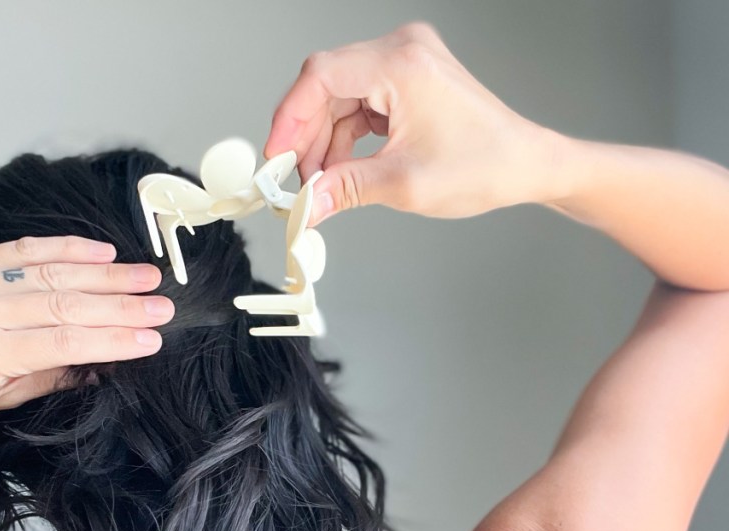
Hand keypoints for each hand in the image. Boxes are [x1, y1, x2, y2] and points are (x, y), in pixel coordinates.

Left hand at [0, 236, 173, 428]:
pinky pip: (26, 250)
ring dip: (105, 274)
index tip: (151, 337)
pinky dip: (68, 249)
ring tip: (146, 277)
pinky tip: (103, 253)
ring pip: (52, 272)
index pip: (64, 341)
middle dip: (120, 304)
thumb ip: (56, 374)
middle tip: (161, 304)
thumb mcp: (1, 399)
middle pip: (65, 303)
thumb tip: (110, 360)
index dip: (113, 338)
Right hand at [266, 22, 564, 223]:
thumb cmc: (486, 164)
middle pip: (326, 85)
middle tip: (293, 178)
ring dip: (323, 140)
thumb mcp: (403, 183)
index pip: (321, 76)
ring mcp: (406, 61)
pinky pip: (358, 102)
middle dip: (306, 136)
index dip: (289, 118)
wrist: (527, 165)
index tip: (277, 157)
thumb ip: (344, 190)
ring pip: (338, 96)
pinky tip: (340, 167)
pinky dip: (344, 135)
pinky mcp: (407, 78)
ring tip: (321, 182)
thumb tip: (304, 205)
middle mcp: (403, 51)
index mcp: (403, 65)